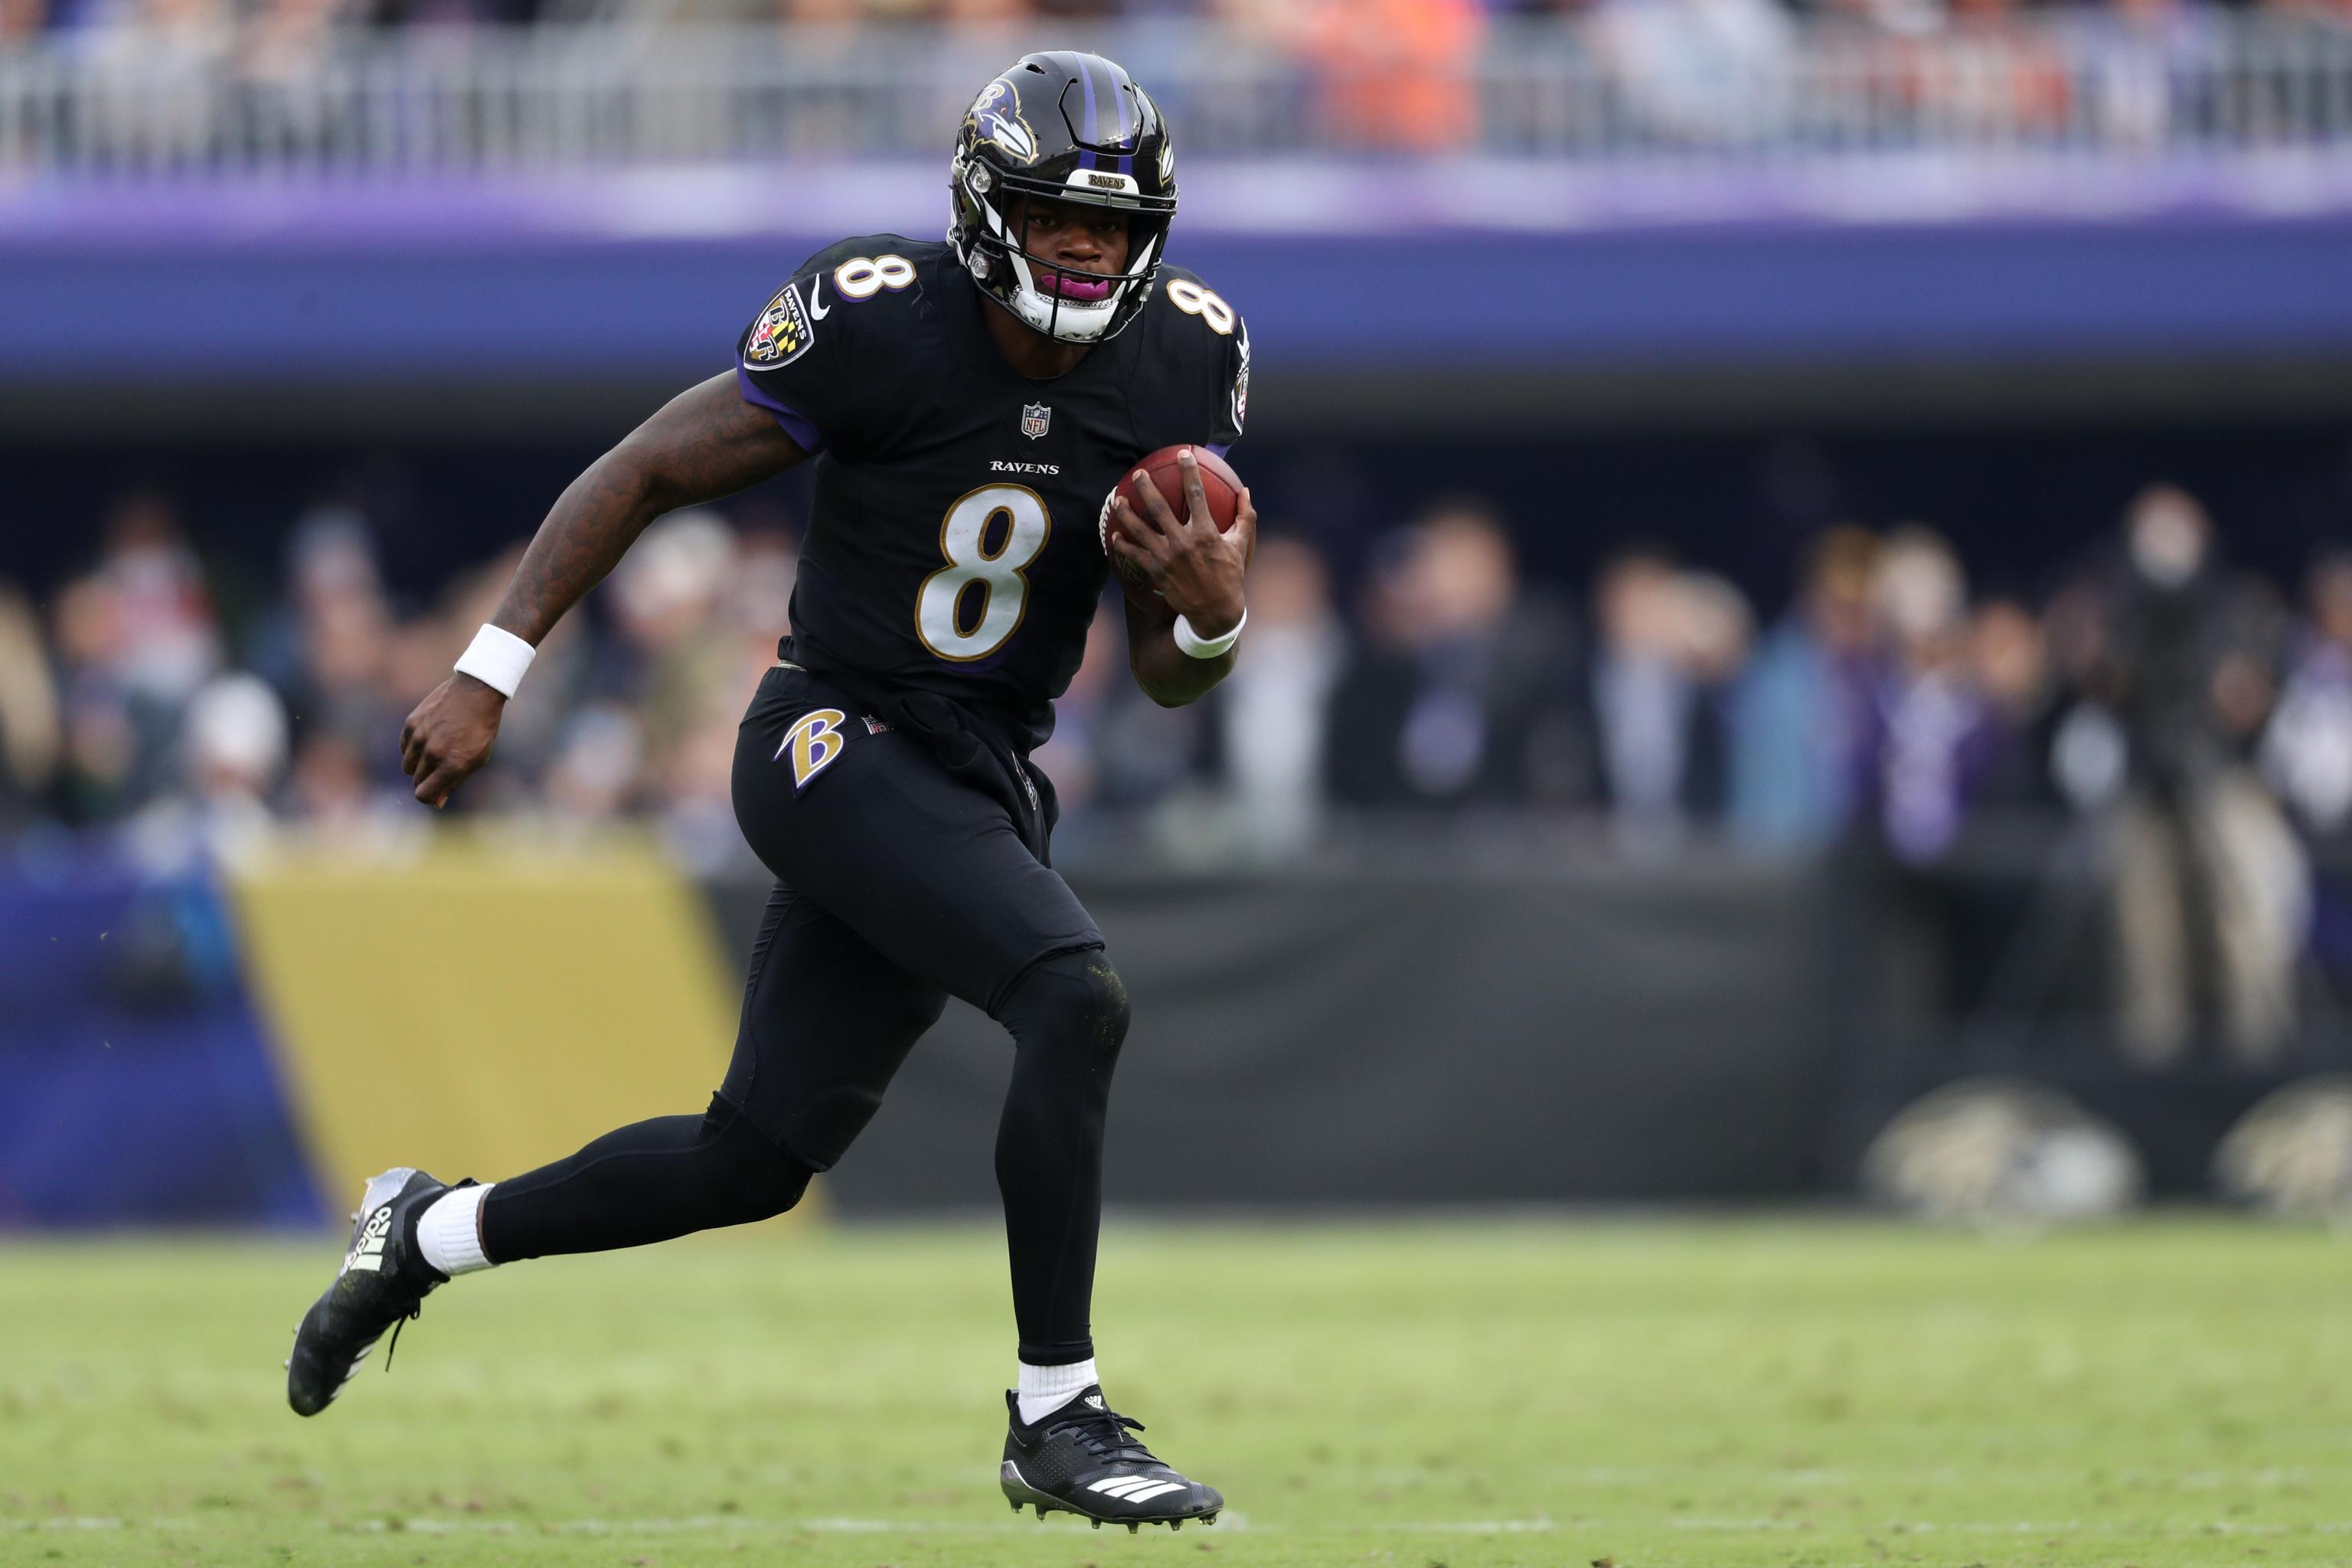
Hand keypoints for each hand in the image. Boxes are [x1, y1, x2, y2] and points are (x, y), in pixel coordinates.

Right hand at [400, 674, 505, 808]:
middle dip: (427, 780)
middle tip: (441, 768)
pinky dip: (413, 748)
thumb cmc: (481, 728)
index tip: (435, 792)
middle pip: (416, 781)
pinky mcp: (411, 723)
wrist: (476, 692)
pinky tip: (428, 739)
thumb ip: (455, 781)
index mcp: (452, 765)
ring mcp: (419, 737)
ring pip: (407, 766)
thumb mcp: (477, 759)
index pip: (424, 795)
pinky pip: (404, 747)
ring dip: (418, 765)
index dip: (429, 797)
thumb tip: (438, 802)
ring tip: (435, 753)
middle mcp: (433, 753)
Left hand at [1106, 448, 1256, 635]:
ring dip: (1126, 513)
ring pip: (1141, 530)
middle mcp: (1184, 542)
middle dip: (1147, 488)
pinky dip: (1123, 545)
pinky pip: (1135, 555)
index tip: (1182, 454)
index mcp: (1206, 532)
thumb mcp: (1241, 545)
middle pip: (1159, 508)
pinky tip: (1115, 536)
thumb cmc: (1230, 575)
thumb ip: (1245, 516)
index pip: (1196, 494)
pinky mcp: (1157, 572)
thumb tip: (1245, 491)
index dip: (1189, 471)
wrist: (1216, 610)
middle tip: (1139, 474)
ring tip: (1118, 500)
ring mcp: (1168, 557)